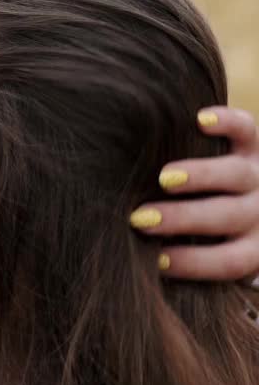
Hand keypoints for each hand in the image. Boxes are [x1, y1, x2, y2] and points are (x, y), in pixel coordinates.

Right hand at [129, 106, 258, 280]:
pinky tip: (200, 119)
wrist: (252, 203)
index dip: (192, 263)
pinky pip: (247, 130)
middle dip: (183, 218)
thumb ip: (185, 259)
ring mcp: (258, 176)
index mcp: (252, 249)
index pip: (227, 261)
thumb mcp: (214, 256)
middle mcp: (258, 212)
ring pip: (236, 174)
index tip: (156, 260)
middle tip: (142, 218)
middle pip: (226, 216)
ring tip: (165, 176)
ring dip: (200, 175)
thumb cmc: (215, 240)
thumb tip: (138, 265)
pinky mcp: (253, 146)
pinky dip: (228, 122)